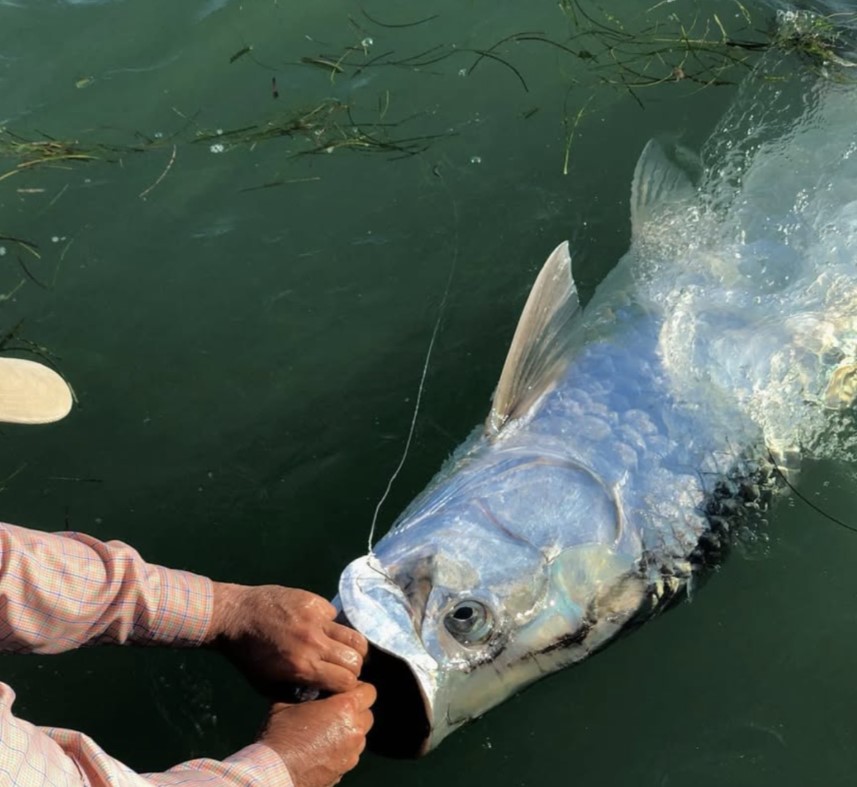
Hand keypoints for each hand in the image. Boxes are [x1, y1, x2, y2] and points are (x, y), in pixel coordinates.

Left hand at [209, 583, 368, 693]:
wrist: (235, 616)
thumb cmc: (248, 656)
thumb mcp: (268, 685)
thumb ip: (297, 693)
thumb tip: (322, 695)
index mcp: (302, 667)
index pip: (346, 681)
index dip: (346, 686)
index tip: (340, 684)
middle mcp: (313, 642)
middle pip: (356, 659)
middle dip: (353, 668)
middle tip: (343, 668)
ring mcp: (315, 619)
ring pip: (355, 636)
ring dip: (352, 647)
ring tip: (341, 649)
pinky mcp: (314, 601)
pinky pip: (335, 616)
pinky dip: (331, 625)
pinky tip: (318, 628)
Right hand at [261, 682, 375, 786]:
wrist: (275, 772)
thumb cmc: (280, 735)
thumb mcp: (288, 702)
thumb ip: (306, 690)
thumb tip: (307, 683)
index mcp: (346, 708)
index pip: (369, 691)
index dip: (357, 688)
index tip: (341, 691)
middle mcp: (355, 730)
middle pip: (367, 713)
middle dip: (355, 710)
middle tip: (335, 709)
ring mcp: (352, 752)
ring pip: (361, 735)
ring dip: (350, 730)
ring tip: (328, 730)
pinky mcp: (345, 769)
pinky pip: (352, 753)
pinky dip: (343, 748)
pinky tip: (324, 748)